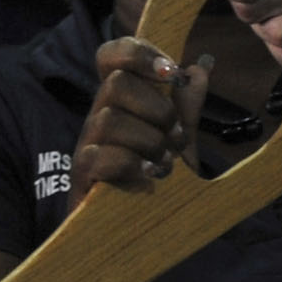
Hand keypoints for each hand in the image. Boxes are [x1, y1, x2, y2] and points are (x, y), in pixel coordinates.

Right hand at [73, 41, 210, 192]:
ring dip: (148, 141)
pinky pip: (98, 156)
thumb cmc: (153, 176)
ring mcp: (87, 144)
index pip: (111, 56)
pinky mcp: (81, 174)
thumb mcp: (178, 137)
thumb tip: (200, 68)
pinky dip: (130, 164)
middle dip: (158, 109)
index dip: (138, 53)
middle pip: (116, 84)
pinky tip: (148, 176)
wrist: (134, 228)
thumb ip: (187, 105)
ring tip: (165, 163)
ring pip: (109, 119)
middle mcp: (99, 115)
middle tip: (177, 137)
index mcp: (120, 101)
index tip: (172, 72)